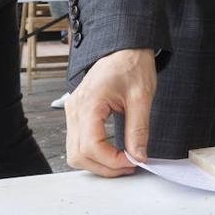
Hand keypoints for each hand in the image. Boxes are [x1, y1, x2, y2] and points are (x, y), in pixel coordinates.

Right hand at [65, 48, 155, 177]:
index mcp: (88, 103)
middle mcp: (74, 109)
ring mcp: (72, 111)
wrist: (125, 48)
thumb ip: (138, 129)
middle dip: (104, 166)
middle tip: (129, 165)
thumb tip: (138, 156)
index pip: (91, 146)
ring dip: (98, 162)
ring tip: (123, 160)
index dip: (111, 160)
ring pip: (75, 152)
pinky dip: (94, 152)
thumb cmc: (132, 65)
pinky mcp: (76, 113)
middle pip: (78, 155)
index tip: (132, 161)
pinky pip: (78, 142)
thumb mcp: (142, 96)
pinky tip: (113, 151)